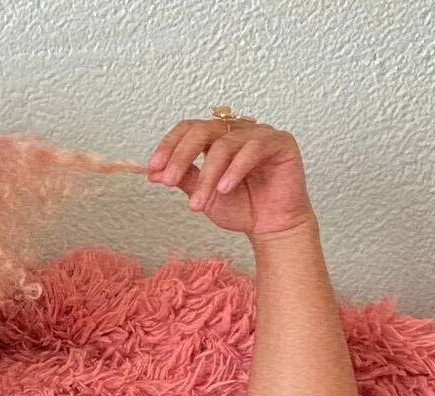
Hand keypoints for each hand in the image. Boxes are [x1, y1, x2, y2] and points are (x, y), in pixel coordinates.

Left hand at [145, 111, 315, 240]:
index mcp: (218, 137)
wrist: (271, 227)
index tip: (153, 168)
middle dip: (181, 156)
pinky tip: (224, 188)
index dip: (169, 146)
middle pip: (203, 130)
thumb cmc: (242, 208)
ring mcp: (260, 134)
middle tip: (168, 180)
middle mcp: (237, 130)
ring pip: (225, 144)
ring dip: (207, 174)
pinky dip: (235, 170)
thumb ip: (183, 178)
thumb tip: (153, 172)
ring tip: (199, 202)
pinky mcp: (281, 143)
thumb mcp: (203, 193)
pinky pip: (253, 149)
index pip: (188, 129)